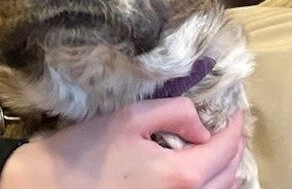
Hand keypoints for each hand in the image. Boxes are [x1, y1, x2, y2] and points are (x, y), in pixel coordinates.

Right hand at [0, 100, 246, 188]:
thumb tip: (201, 125)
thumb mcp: (131, 117)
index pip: (227, 148)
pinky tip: (199, 173)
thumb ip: (174, 113)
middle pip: (230, 176)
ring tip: (218, 148)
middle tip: (229, 127)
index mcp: (182, 174)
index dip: (236, 126)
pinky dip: (210, 187)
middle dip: (234, 148)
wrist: (52, 187)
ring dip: (226, 171)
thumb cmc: (89, 149)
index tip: (239, 110)